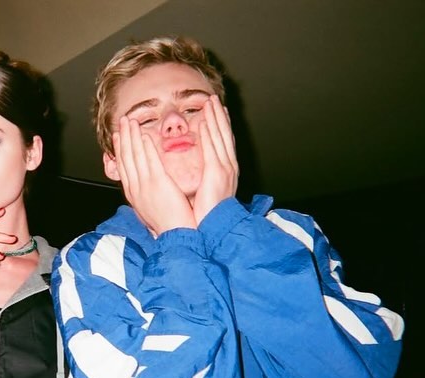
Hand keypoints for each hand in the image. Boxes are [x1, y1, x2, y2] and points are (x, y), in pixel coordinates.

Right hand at [112, 116, 194, 234]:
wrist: (175, 236)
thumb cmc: (169, 224)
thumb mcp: (151, 208)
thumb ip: (147, 194)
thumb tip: (146, 186)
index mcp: (133, 194)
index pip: (124, 167)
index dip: (120, 149)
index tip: (119, 136)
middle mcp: (135, 188)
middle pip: (126, 158)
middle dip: (124, 137)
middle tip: (122, 120)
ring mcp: (145, 186)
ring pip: (135, 156)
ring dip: (132, 136)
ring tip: (131, 121)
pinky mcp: (158, 184)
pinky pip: (150, 161)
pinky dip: (146, 147)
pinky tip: (144, 135)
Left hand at [193, 95, 238, 223]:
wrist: (213, 229)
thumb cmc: (207, 215)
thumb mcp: (205, 192)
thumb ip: (203, 179)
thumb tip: (196, 173)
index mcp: (224, 172)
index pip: (222, 144)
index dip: (220, 126)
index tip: (216, 112)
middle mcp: (228, 168)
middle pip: (224, 136)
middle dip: (220, 116)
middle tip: (215, 100)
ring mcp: (225, 170)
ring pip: (220, 138)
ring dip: (216, 119)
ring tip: (211, 103)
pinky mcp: (217, 174)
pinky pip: (213, 149)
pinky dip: (210, 134)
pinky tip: (206, 122)